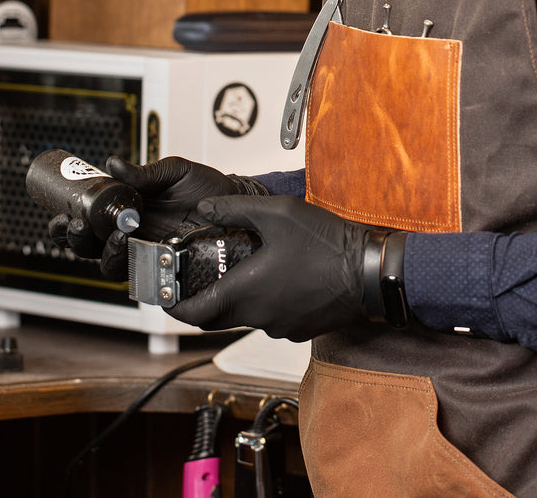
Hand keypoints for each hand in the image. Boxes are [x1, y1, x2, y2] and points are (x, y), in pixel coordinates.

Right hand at [47, 156, 265, 280]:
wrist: (237, 205)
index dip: (67, 224)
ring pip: (108, 265)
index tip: (61, 215)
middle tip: (77, 225)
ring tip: (113, 236)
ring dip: (101, 252)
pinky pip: (140, 278)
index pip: (87, 223)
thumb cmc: (207, 188)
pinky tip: (131, 250)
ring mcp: (146, 255)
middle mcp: (131, 236)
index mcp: (125, 211)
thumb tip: (112, 164)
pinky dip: (129, 267)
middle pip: (88, 248)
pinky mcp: (164, 270)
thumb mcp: (175, 172)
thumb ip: (145, 173)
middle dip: (75, 240)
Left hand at [167, 195, 369, 342]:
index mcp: (246, 292)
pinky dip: (265, 301)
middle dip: (202, 300)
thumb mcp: (276, 214)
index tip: (165, 295)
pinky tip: (279, 276)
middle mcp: (259, 317)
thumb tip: (203, 209)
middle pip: (216, 318)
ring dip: (239, 296)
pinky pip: (272, 317)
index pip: (194, 313)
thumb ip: (234, 210)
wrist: (370, 272)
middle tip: (196, 280)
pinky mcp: (300, 328)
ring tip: (245, 267)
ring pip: (246, 316)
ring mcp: (281, 326)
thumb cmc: (327, 244)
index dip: (174, 306)